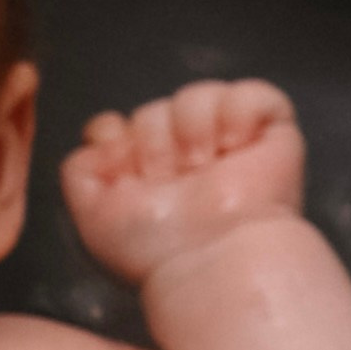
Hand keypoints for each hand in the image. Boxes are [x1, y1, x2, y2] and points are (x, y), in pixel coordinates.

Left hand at [60, 80, 304, 285]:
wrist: (212, 256)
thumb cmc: (156, 247)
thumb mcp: (93, 215)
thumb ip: (79, 171)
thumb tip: (102, 133)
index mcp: (144, 176)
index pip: (117, 126)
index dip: (112, 135)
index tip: (120, 160)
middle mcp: (183, 157)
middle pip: (151, 110)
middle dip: (154, 144)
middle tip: (171, 181)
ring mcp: (227, 143)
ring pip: (196, 94)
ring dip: (192, 130)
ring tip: (203, 166)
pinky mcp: (271, 134)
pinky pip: (252, 93)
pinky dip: (237, 112)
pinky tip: (233, 146)